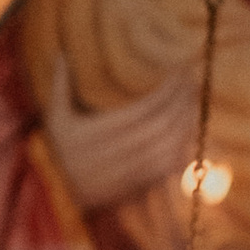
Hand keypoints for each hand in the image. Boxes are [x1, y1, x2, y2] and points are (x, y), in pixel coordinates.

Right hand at [37, 50, 202, 216]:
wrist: (58, 195)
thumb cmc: (57, 152)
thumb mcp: (56, 118)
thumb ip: (60, 85)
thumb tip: (61, 53)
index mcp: (102, 131)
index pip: (147, 107)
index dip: (169, 89)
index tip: (180, 72)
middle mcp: (120, 150)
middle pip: (163, 123)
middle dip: (182, 101)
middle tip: (192, 82)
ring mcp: (132, 169)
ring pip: (170, 144)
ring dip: (186, 122)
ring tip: (192, 102)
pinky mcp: (140, 183)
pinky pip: (169, 165)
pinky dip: (182, 147)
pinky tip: (187, 132)